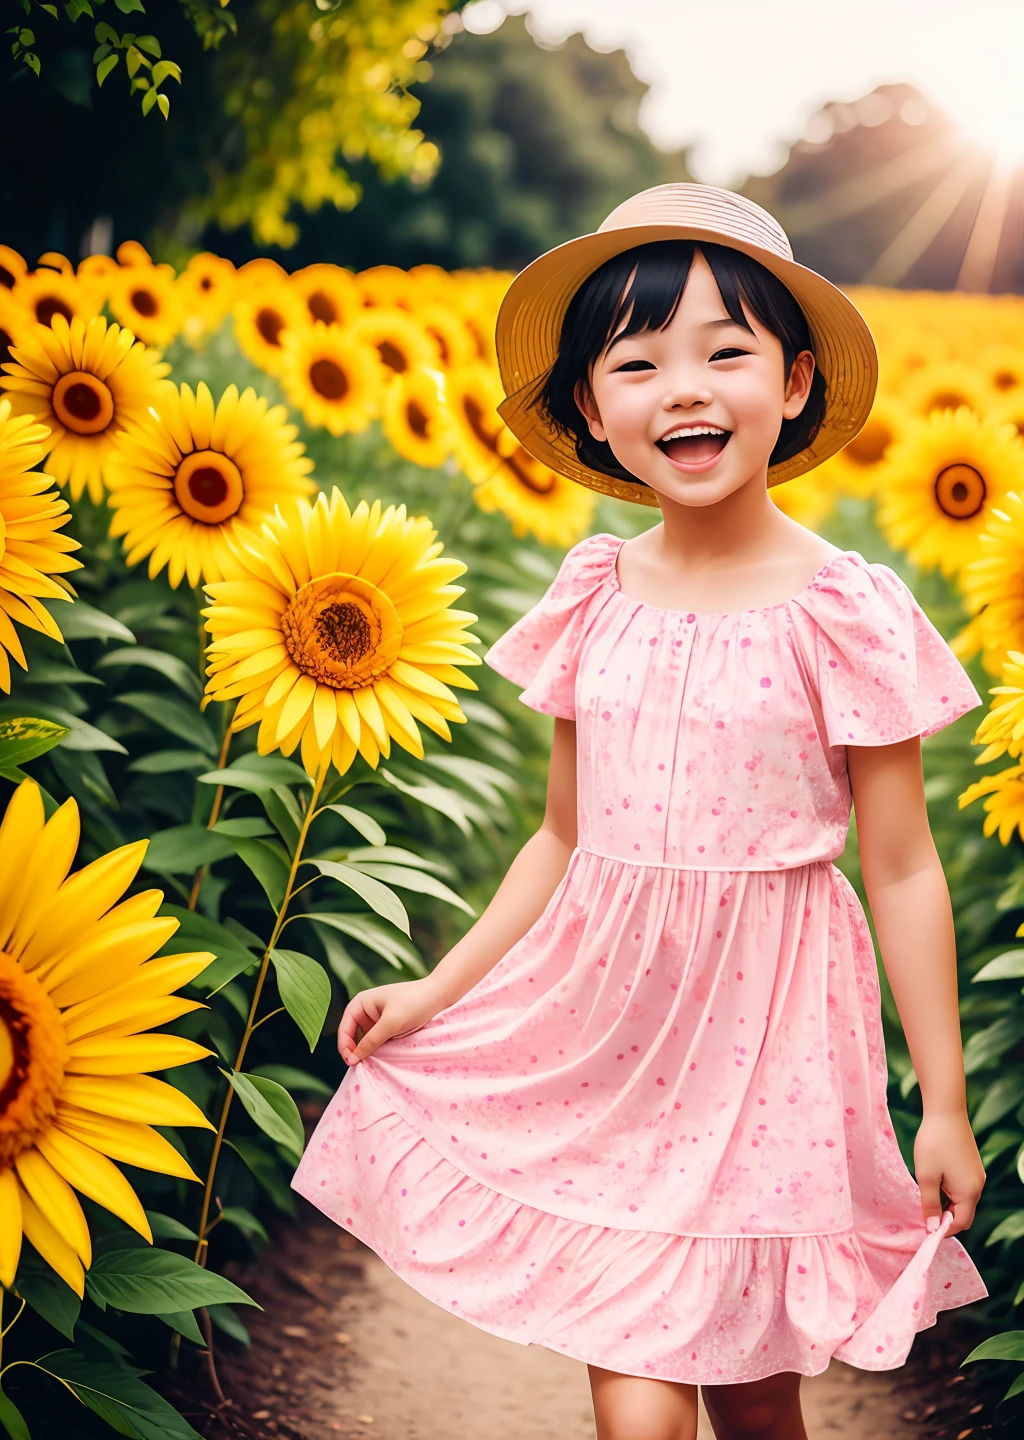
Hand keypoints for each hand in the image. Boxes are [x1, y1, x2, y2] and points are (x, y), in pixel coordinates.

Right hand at [337, 978, 446, 1066]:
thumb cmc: (414, 1002)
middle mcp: (365, 1011)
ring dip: (367, 1052)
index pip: (344, 1028)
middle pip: (352, 1036)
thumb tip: (353, 1058)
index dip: (345, 1046)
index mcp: (360, 1003)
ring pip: (365, 1041)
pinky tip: (381, 1059)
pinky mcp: (388, 1027)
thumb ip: (371, 1040)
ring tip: (371, 1064)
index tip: (351, 1063)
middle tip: (361, 1067)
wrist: (438, 995)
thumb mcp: (391, 1023)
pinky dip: (377, 1050)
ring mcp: (376, 1020)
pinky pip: (377, 1042)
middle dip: (355, 1051)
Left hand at [914, 1109, 985, 1236]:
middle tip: (922, 1214)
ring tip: (926, 1198)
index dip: (942, 1229)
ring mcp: (977, 1174)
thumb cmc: (934, 1143)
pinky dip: (950, 1192)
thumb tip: (931, 1228)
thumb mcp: (926, 1176)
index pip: (960, 1223)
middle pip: (963, 1214)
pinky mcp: (972, 1165)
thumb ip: (929, 1204)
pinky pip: (963, 1187)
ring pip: (962, 1200)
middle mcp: (978, 1186)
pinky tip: (935, 1182)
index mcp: (969, 1192)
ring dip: (946, 1204)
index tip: (923, 1229)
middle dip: (944, 1218)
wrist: (946, 1111)